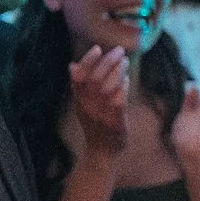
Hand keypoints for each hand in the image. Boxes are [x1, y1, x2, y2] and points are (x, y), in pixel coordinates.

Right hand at [68, 45, 130, 160]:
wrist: (101, 152)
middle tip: (119, 50)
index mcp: (79, 101)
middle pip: (94, 80)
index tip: (97, 48)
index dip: (86, 62)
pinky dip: (122, 89)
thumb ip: (80, 85)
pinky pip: (118, 103)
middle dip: (107, 62)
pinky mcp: (115, 123)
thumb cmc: (95, 124)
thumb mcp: (83, 105)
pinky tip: (127, 80)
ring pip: (106, 89)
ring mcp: (100, 115)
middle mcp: (87, 107)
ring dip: (117, 72)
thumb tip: (73, 65)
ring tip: (125, 61)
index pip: (78, 78)